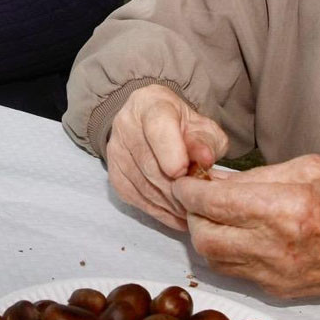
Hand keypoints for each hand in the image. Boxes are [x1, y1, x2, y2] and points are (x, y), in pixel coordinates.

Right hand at [106, 84, 228, 230]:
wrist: (151, 123)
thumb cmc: (182, 125)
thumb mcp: (201, 126)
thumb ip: (206, 141)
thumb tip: (205, 160)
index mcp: (151, 104)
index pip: (157, 127)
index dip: (171, 152)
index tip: (185, 171)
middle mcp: (127, 124)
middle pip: (150, 164)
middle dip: (177, 187)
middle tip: (199, 201)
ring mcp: (116, 150)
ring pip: (142, 184)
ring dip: (169, 203)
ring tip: (192, 211)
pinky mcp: (113, 173)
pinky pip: (134, 198)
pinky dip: (157, 210)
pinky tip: (176, 215)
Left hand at [173, 154, 319, 299]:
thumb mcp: (311, 167)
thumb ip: (261, 175)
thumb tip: (221, 179)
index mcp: (287, 207)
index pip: (217, 202)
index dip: (191, 190)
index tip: (183, 180)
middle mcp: (276, 245)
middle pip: (205, 236)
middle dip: (190, 215)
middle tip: (193, 197)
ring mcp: (276, 273)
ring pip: (214, 259)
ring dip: (203, 235)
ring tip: (210, 214)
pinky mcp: (278, 290)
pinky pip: (235, 272)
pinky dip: (224, 252)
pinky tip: (232, 234)